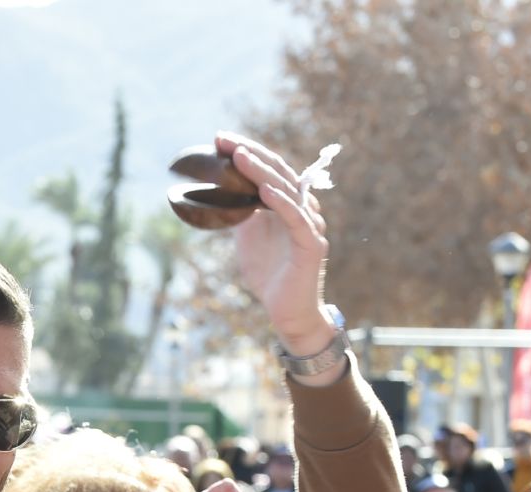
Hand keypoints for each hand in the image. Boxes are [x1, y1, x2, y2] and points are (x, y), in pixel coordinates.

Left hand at [217, 132, 332, 352]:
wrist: (287, 312)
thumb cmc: (270, 274)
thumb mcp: (247, 237)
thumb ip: (240, 212)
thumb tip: (218, 192)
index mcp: (287, 203)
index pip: (269, 169)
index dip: (246, 152)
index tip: (219, 139)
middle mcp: (302, 208)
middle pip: (278, 172)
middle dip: (249, 153)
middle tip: (223, 139)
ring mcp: (309, 225)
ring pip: (286, 191)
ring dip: (261, 172)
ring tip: (239, 157)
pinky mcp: (312, 245)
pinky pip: (297, 219)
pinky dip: (281, 203)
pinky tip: (264, 191)